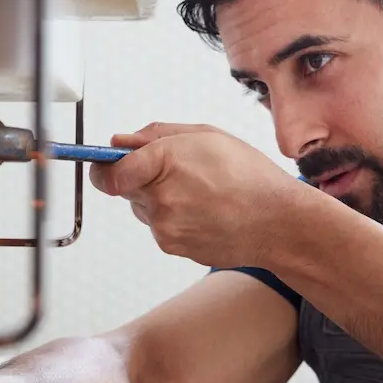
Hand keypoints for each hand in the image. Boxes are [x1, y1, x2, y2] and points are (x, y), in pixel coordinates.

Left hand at [87, 122, 300, 267]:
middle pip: (123, 188)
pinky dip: (173, 218)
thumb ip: (156, 135)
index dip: (105, 166)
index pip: (109, 172)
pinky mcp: (172, 246)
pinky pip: (159, 226)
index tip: (107, 163)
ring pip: (142, 208)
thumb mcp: (207, 136)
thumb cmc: (250, 176)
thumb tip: (120, 142)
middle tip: (176, 172)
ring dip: (158, 198)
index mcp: (165, 162)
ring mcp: (165, 227)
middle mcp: (160, 198)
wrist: (278, 222)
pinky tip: (203, 211)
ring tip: (199, 193)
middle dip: (140, 177)